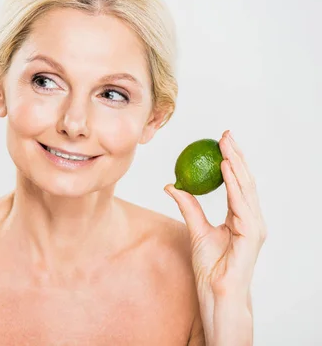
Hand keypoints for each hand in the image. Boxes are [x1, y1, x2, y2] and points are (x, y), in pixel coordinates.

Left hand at [164, 130, 266, 297]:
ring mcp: (254, 227)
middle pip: (245, 181)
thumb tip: (173, 185)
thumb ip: (189, 207)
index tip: (221, 142)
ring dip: (236, 164)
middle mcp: (251, 219)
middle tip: (225, 134)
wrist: (216, 292)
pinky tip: (226, 168)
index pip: (237, 183)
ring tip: (225, 144)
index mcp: (241, 217)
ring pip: (246, 188)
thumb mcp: (196, 230)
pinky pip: (241, 204)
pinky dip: (234, 185)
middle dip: (236, 155)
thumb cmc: (211, 267)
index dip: (231, 161)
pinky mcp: (251, 235)